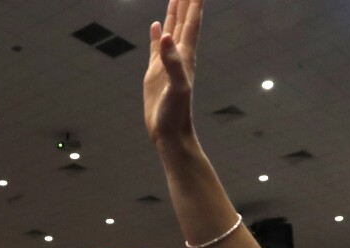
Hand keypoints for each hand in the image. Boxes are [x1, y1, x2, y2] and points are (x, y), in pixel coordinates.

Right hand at [144, 0, 202, 143]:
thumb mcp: (176, 87)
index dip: (194, 4)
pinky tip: (157, 26)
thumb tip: (166, 35)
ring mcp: (166, 63)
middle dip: (186, 2)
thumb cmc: (176, 113)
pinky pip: (156, 47)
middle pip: (184, 22)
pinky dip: (157, 34)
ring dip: (174, 14)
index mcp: (185, 57)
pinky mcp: (155, 73)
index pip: (191, 23)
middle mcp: (178, 56)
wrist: (170, 133)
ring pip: (171, 31)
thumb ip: (172, 62)